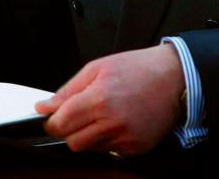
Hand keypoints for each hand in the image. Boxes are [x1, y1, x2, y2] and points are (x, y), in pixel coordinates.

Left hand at [35, 45, 185, 156]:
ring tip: (101, 115)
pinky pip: (110, 151)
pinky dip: (107, 140)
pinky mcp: (136, 148)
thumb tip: (45, 106)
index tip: (51, 118)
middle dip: (68, 131)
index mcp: (99, 98)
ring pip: (90, 149)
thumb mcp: (97, 68)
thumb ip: (68, 89)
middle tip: (75, 116)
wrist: (173, 78)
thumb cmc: (137, 68)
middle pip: (72, 142)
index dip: (51, 122)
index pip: (61, 123)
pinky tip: (116, 122)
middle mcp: (112, 122)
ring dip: (88, 136)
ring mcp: (126, 138)